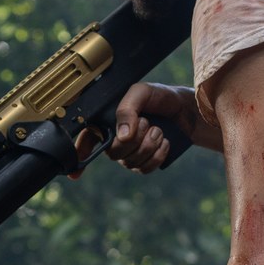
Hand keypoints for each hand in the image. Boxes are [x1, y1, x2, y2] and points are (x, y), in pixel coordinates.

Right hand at [72, 82, 205, 177]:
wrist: (188, 110)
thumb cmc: (162, 98)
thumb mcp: (142, 93)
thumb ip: (127, 109)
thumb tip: (121, 137)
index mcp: (109, 120)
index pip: (88, 138)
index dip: (80, 152)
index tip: (75, 172)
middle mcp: (115, 139)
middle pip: (113, 153)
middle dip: (134, 139)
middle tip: (148, 122)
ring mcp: (130, 154)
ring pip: (130, 162)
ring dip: (149, 145)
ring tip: (158, 130)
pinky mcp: (145, 163)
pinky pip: (144, 169)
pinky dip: (157, 156)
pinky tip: (164, 143)